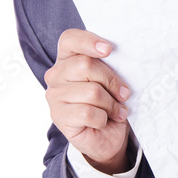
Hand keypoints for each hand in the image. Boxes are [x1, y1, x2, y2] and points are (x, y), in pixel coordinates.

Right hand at [44, 29, 131, 172]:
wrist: (106, 137)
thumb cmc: (108, 104)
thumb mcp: (111, 81)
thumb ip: (109, 67)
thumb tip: (122, 61)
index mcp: (67, 60)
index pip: (70, 39)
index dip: (88, 41)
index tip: (108, 49)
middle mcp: (56, 75)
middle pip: (86, 65)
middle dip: (111, 81)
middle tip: (123, 94)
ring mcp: (54, 96)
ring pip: (91, 92)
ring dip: (111, 104)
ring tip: (116, 111)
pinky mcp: (59, 117)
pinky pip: (88, 113)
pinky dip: (103, 119)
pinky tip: (104, 122)